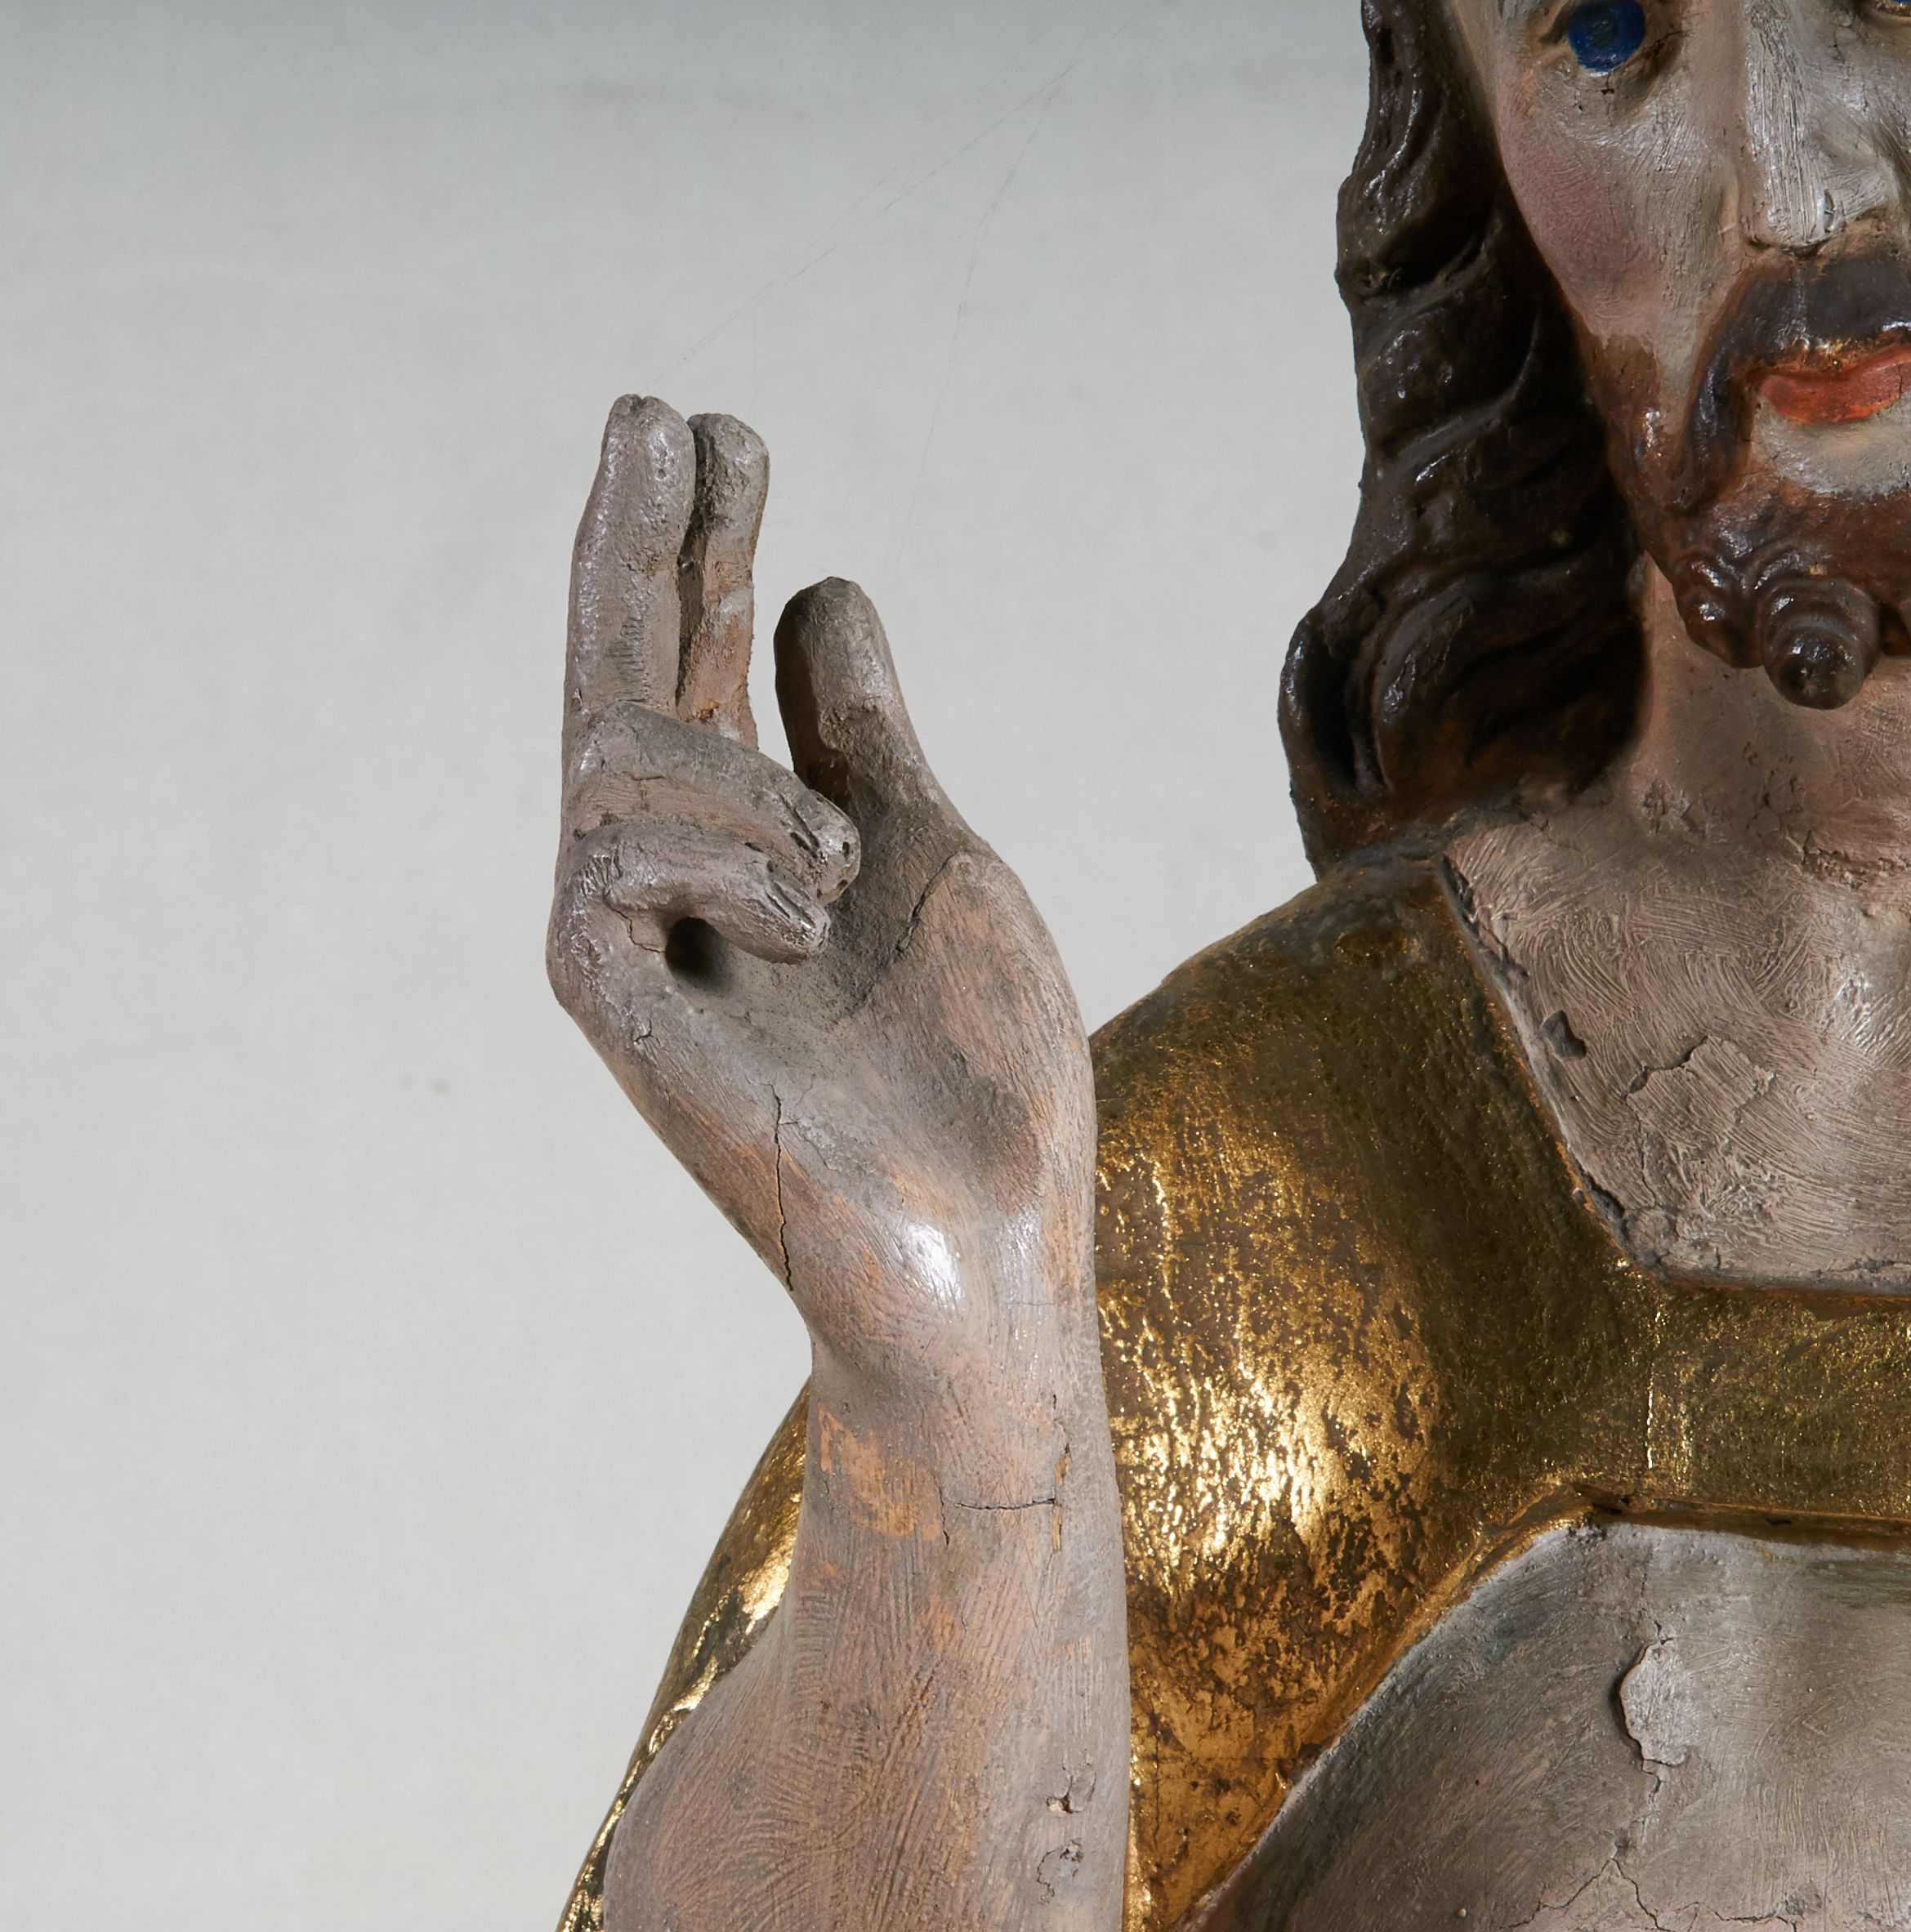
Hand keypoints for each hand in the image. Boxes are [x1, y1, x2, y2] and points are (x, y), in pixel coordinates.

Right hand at [548, 398, 1098, 1391]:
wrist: (987, 1233)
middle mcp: (676, 885)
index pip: (706, 668)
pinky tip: (812, 923)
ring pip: (618, 756)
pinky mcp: (612, 1011)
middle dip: (642, 541)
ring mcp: (635, 946)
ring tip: (845, 871)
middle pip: (621, 678)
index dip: (708, 546)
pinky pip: (613, 863)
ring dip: (749, 785)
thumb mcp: (933, 856)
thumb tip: (823, 587)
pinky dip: (733, 865)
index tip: (728, 429)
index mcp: (756, 845)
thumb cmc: (975, 1069)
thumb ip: (865, 737)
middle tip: (659, 409)